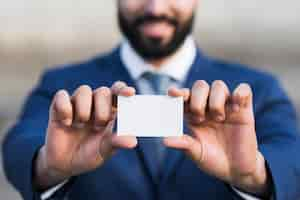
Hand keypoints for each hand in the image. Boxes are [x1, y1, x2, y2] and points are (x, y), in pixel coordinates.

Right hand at [34, 82, 136, 189]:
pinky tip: (66, 123)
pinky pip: (62, 96)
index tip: (130, 93)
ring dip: (84, 110)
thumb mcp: (105, 150)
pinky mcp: (58, 106)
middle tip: (98, 127)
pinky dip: (65, 109)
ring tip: (80, 126)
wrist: (65, 164)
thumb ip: (117, 142)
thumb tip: (133, 142)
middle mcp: (95, 103)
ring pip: (84, 90)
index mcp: (110, 111)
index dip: (124, 90)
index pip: (118, 92)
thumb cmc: (89, 154)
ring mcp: (77, 103)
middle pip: (103, 91)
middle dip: (102, 110)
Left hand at [164, 80, 270, 196]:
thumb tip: (165, 140)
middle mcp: (208, 107)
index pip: (184, 96)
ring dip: (216, 100)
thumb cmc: (213, 160)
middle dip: (197, 99)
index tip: (172, 92)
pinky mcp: (244, 110)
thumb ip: (183, 144)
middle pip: (200, 86)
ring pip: (219, 85)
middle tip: (199, 118)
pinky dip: (240, 93)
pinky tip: (236, 108)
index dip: (178, 92)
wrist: (236, 170)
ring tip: (219, 119)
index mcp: (193, 115)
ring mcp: (226, 107)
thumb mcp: (196, 153)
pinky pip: (244, 89)